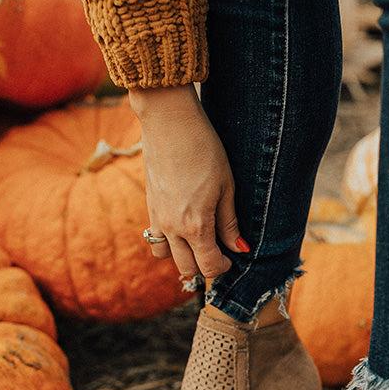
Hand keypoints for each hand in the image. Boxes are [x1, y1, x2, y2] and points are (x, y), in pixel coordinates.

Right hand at [129, 85, 249, 280]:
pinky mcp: (148, 205)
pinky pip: (154, 237)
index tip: (232, 257)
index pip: (209, 266)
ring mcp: (156, 217)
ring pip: (165, 255)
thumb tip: (240, 248)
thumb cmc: (204, 150)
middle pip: (186, 267)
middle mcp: (172, 228)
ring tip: (197, 239)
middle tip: (217, 250)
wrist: (169, 122)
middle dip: (203, 265)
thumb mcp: (226, 186)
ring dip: (181, 254)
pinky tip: (182, 223)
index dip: (224, 267)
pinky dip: (167, 240)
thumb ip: (229, 222)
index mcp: (195, 226)